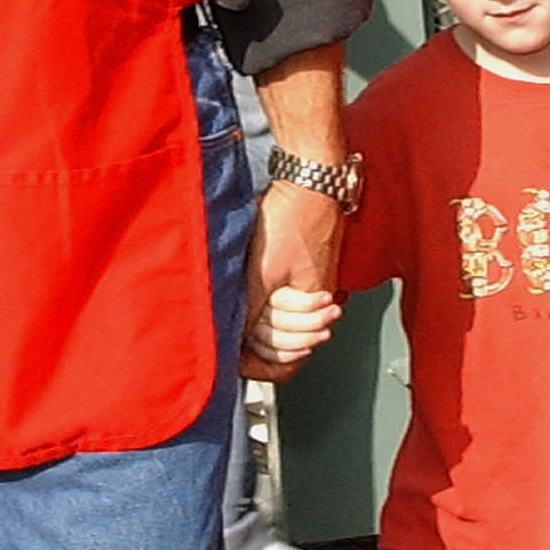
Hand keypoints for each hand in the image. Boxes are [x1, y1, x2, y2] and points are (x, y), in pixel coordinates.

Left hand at [245, 181, 345, 380]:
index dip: (261, 367)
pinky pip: (283, 303)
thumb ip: (248, 312)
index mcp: (312, 309)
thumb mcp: (261, 274)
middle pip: (286, 350)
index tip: (236, 362)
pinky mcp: (303, 271)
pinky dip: (266, 304)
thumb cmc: (293, 220)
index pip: (289, 362)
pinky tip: (254, 293)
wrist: (309, 182)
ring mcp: (309, 288)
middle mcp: (315, 305)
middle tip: (242, 332)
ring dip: (263, 323)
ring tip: (250, 309)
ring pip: (282, 327)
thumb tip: (233, 341)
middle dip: (261, 343)